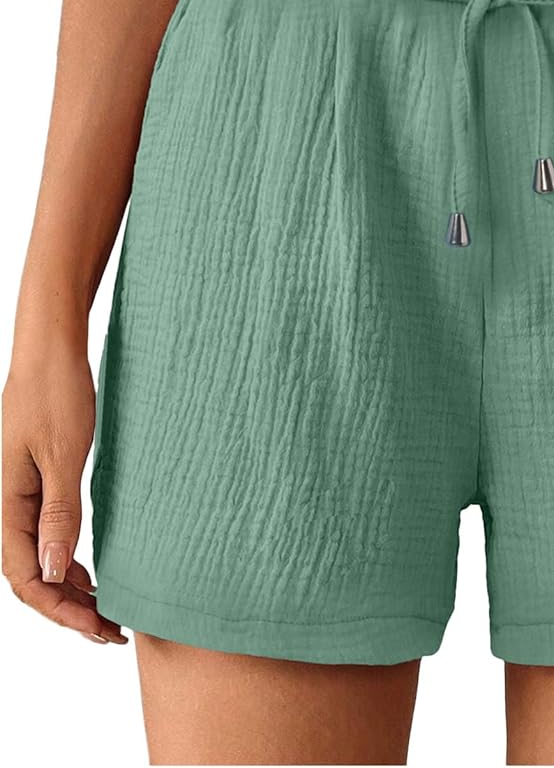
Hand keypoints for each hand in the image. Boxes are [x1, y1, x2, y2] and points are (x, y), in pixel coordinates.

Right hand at [2, 334, 126, 644]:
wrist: (53, 353)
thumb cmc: (56, 395)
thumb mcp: (63, 455)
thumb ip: (58, 513)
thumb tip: (50, 571)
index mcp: (8, 505)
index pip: (26, 578)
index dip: (61, 610)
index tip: (100, 628)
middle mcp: (10, 506)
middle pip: (31, 576)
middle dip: (69, 609)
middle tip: (113, 630)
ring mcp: (23, 495)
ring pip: (40, 558)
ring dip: (69, 587)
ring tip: (106, 609)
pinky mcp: (40, 482)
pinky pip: (47, 534)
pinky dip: (68, 559)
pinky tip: (92, 570)